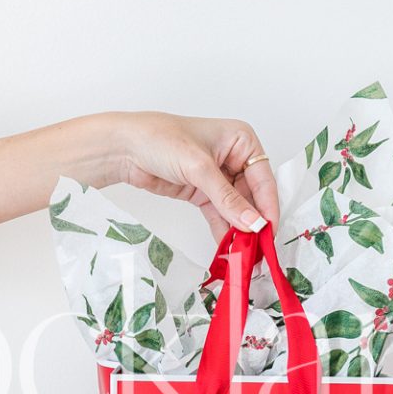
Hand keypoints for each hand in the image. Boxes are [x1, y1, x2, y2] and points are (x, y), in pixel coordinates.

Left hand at [112, 111, 278, 242]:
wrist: (123, 148)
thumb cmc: (160, 139)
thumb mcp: (199, 169)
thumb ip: (228, 199)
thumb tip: (253, 224)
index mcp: (242, 140)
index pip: (263, 179)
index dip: (267, 207)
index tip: (269, 231)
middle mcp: (233, 157)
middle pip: (252, 196)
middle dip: (253, 222)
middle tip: (258, 249)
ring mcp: (217, 176)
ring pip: (236, 208)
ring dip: (239, 229)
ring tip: (244, 254)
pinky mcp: (201, 192)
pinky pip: (219, 214)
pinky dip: (223, 230)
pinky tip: (228, 248)